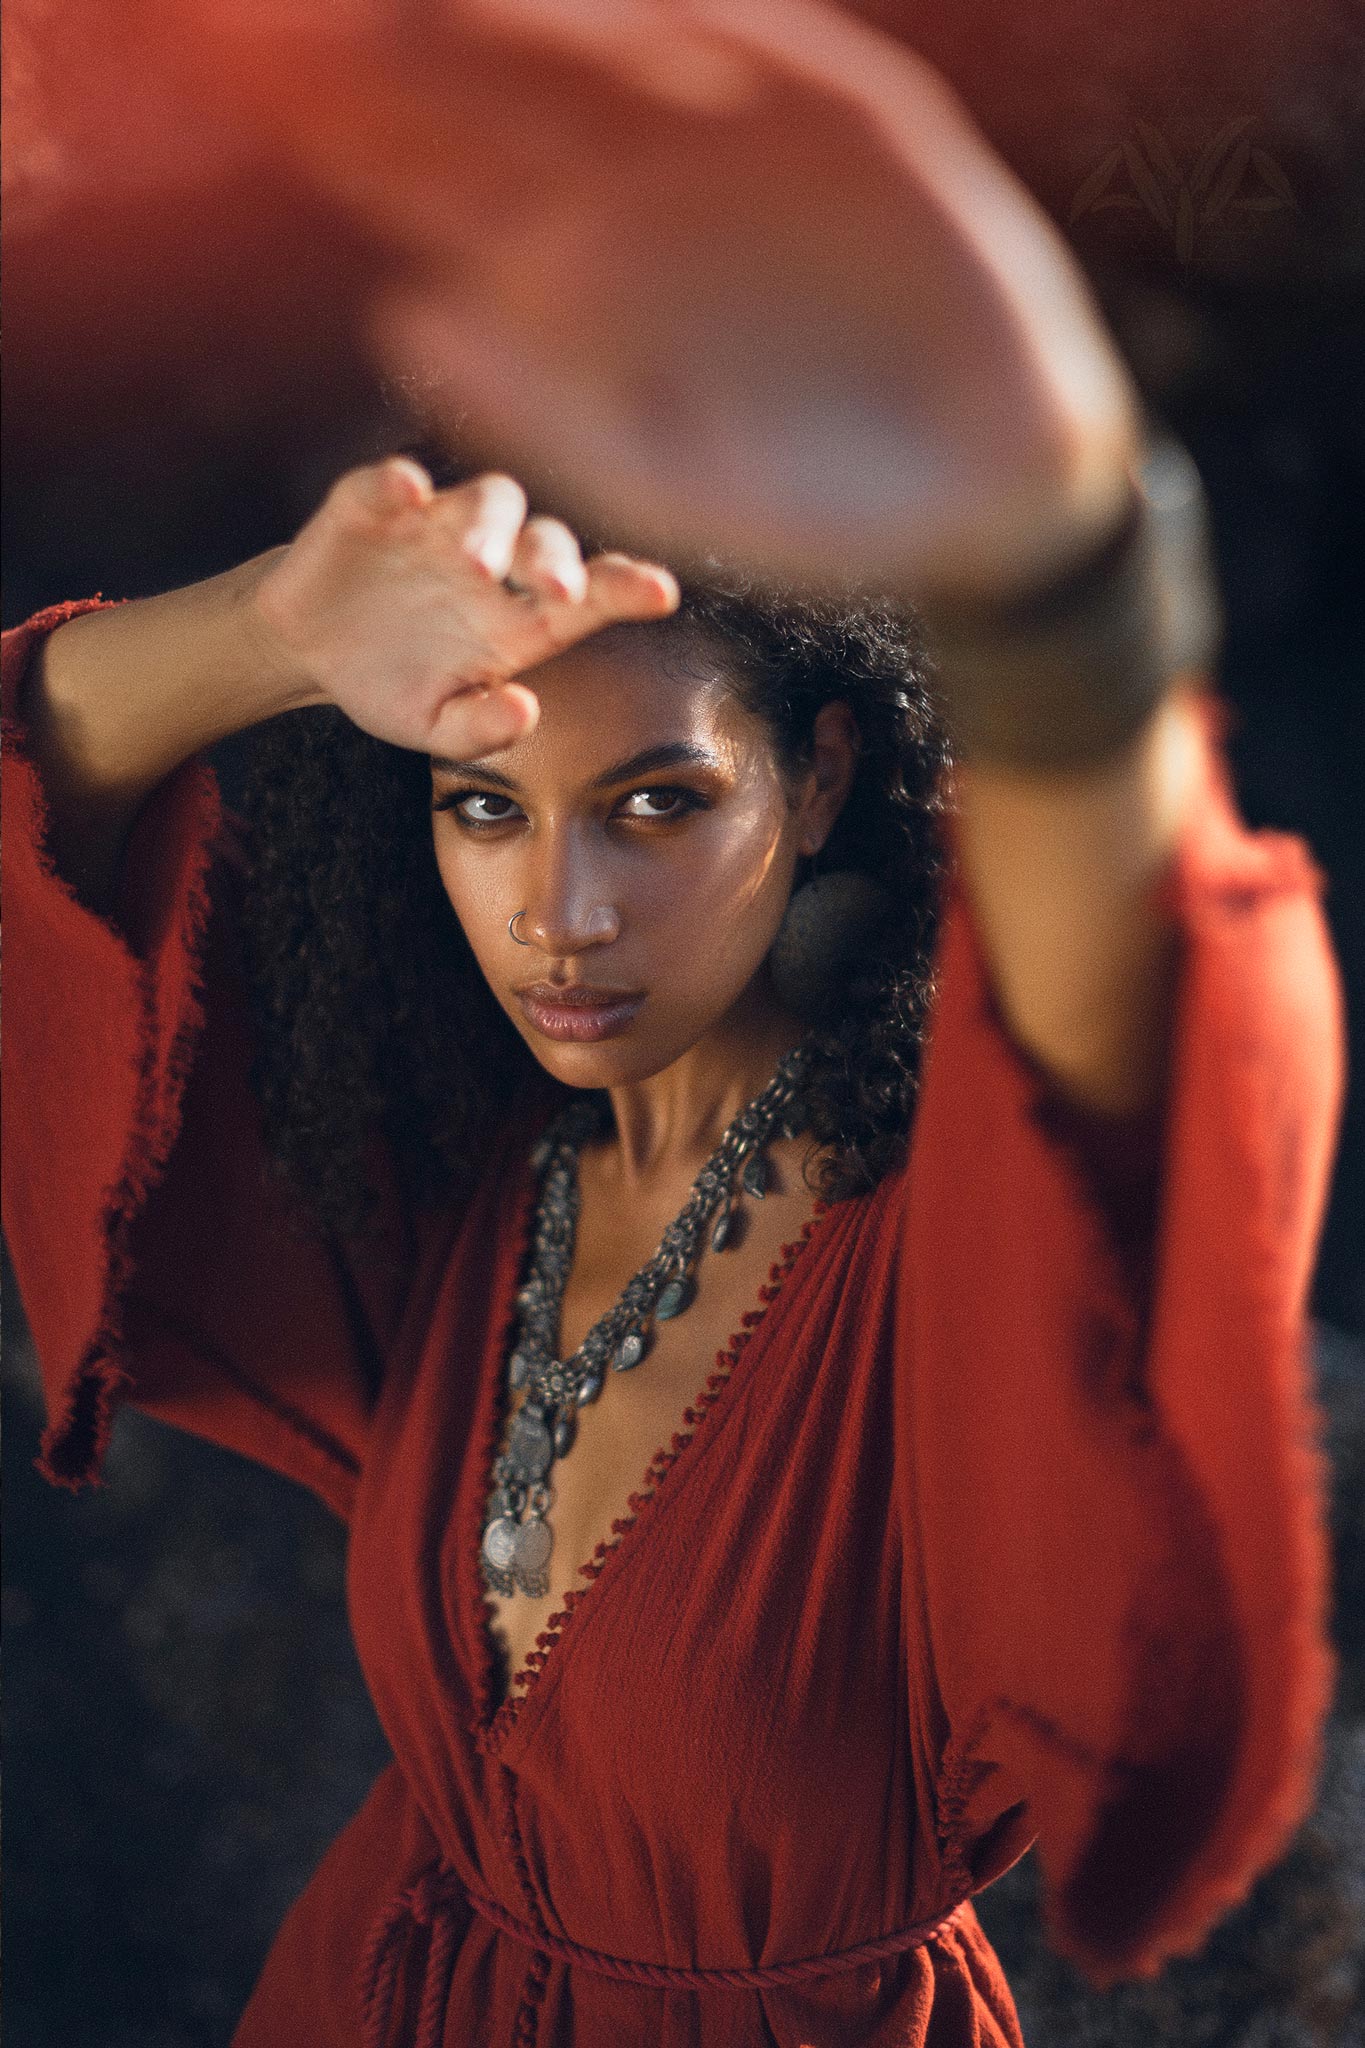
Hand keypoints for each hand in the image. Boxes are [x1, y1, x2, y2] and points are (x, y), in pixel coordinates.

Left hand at [152, 0, 1141, 602]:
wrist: (991, 486)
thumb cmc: (825, 503)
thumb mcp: (669, 477)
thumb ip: (546, 403)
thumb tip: (411, 311)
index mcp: (584, 282)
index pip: (435, 171)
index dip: (338, 108)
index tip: (235, 53)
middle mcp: (647, 194)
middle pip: (493, 78)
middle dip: (388, 24)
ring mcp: (739, 144)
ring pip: (603, 32)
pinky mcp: (845, 115)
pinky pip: (745, 33)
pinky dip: (678, 3)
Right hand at [248, 457, 677, 757]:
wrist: (311, 652)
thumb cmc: (394, 684)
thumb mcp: (433, 728)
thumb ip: (481, 730)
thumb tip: (527, 712)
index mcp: (520, 618)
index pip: (589, 597)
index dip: (626, 588)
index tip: (662, 593)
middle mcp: (494, 560)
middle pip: (546, 538)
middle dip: (555, 560)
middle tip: (560, 590)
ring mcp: (437, 524)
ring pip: (488, 499)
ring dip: (489, 525)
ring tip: (476, 564)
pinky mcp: (374, 503)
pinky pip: (393, 481)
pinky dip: (399, 482)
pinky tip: (407, 491)